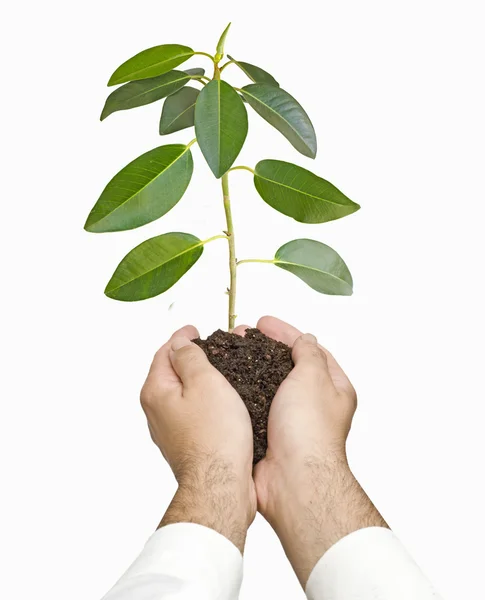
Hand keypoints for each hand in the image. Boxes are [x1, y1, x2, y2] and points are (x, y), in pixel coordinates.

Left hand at [140, 325, 256, 551]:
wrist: (220, 484)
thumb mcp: (205, 382)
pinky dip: (204, 400)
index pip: (165, 352)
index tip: (194, 330)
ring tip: (220, 371)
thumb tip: (180, 343)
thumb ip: (190, 357)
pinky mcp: (186, 442)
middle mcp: (157, 411)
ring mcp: (170, 429)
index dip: (182, 338)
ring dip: (199, 380)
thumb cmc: (215, 436)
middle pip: (171, 373)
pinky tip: (221, 402)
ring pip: (183, 394)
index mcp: (156, 391)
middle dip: (190, 357)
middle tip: (211, 347)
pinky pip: (193, 412)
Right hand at [239, 316, 386, 583]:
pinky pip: (253, 405)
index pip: (309, 349)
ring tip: (227, 354)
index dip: (285, 333)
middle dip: (262, 348)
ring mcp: (289, 420)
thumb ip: (308, 354)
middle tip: (240, 335)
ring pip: (266, 384)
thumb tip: (306, 340)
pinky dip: (240, 392)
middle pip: (286, 366)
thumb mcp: (313, 377)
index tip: (263, 322)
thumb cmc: (309, 430)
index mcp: (333, 388)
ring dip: (248, 367)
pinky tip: (224, 383)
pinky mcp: (268, 433)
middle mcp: (312, 404)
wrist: (293, 479)